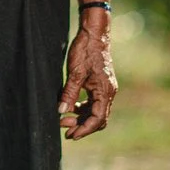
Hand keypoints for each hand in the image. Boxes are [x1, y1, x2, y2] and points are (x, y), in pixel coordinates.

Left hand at [58, 25, 116, 139]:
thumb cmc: (85, 50)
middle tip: (65, 130)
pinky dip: (83, 108)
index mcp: (104, 91)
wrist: (94, 34)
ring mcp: (105, 89)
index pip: (97, 118)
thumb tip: (62, 112)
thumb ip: (69, 93)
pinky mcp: (100, 85)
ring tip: (64, 120)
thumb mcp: (75, 72)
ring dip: (81, 118)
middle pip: (98, 118)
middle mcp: (108, 92)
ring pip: (95, 111)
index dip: (84, 129)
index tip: (71, 135)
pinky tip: (71, 107)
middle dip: (82, 126)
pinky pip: (93, 103)